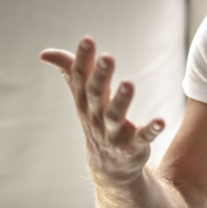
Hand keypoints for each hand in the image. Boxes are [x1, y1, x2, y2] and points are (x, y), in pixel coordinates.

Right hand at [40, 37, 164, 185]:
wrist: (108, 167)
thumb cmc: (97, 122)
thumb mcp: (83, 98)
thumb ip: (71, 73)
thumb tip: (45, 53)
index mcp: (85, 102)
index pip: (81, 78)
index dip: (83, 59)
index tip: (88, 40)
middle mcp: (96, 116)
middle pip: (96, 94)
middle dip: (100, 76)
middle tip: (107, 57)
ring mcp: (113, 133)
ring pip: (115, 116)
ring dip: (122, 100)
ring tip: (128, 83)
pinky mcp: (132, 147)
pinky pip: (141, 138)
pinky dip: (150, 130)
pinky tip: (161, 121)